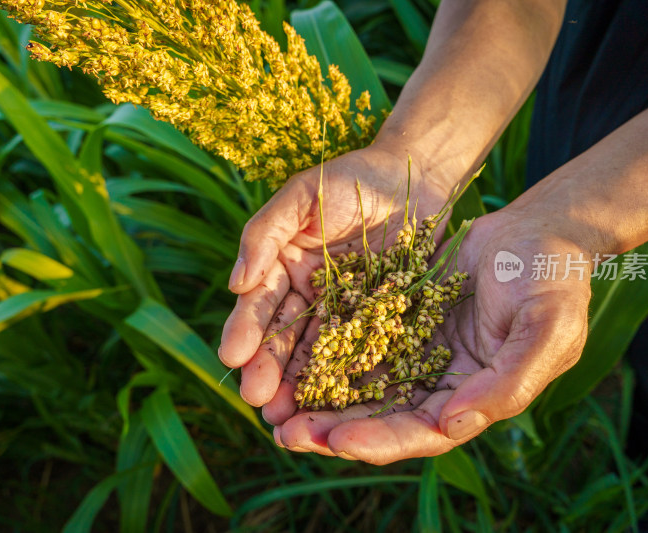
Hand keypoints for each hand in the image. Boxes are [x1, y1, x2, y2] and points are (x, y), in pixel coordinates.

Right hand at [218, 144, 459, 407]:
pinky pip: (361, 354)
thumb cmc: (353, 179)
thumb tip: (235, 284)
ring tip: (286, 418)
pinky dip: (346, 380)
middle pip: (284, 339)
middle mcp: (308, 295)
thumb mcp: (302, 197)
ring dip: (300, 387)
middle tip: (259, 402)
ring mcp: (343, 312)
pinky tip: (335, 406)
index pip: (259, 305)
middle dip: (268, 371)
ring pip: (318, 355)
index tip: (232, 357)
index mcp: (282, 266)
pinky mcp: (379, 323)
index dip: (245, 332)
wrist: (415, 177)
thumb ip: (265, 234)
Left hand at [270, 208, 591, 463]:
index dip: (381, 440)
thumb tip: (452, 422)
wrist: (537, 230)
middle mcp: (441, 385)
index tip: (338, 440)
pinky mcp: (398, 321)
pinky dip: (323, 354)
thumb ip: (509, 381)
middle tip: (285, 435)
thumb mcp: (547, 328)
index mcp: (477, 398)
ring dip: (318, 399)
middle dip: (333, 430)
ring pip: (359, 385)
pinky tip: (289, 356)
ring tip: (273, 408)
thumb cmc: (554, 279)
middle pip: (381, 419)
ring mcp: (417, 353)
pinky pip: (354, 341)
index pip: (424, 432)